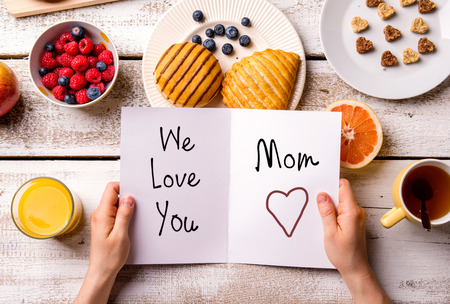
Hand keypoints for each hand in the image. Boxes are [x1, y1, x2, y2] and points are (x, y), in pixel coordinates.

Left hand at [75, 182, 134, 303]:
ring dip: (126, 206)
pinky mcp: (105, 224)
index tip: (136, 192)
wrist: (102, 271)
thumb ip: (124, 214)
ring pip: (115, 203)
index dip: (124, 187)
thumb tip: (129, 198)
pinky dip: (124, 213)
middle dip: (127, 196)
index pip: (111, 189)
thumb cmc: (110, 257)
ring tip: (135, 215)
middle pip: (113, 194)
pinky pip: (115, 211)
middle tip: (138, 205)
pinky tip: (130, 221)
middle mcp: (99, 214)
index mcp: (102, 214)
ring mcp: (101, 219)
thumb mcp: (121, 235)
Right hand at [317, 178, 390, 303]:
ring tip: (322, 217)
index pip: (343, 186)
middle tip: (316, 205)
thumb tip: (322, 195)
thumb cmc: (344, 254)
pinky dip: (334, 212)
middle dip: (328, 196)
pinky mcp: (354, 221)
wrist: (355, 268)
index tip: (319, 186)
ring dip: (330, 206)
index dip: (331, 183)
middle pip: (341, 193)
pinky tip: (327, 222)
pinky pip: (343, 209)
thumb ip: (326, 212)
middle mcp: (357, 211)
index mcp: (352, 211)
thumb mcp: (330, 232)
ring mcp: (357, 216)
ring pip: (341, 201)